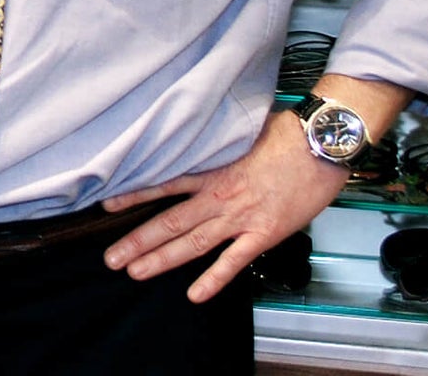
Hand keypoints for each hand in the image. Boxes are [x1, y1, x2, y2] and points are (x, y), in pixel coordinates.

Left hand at [100, 110, 347, 301]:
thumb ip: (217, 144)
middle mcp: (219, 196)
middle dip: (138, 242)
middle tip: (111, 258)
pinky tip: (195, 294)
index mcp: (212, 171)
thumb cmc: (285, 135)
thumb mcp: (241, 133)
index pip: (163, 185)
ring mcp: (240, 217)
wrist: (320, 145)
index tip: (107, 208)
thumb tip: (200, 137)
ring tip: (135, 272)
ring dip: (162, 260)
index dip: (134, 197)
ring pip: (193, 243)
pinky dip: (214, 279)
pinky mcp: (264, 233)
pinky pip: (234, 261)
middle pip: (169, 222)